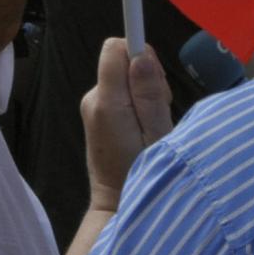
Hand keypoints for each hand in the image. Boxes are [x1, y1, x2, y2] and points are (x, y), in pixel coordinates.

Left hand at [81, 38, 174, 211]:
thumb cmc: (141, 176)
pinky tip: (143, 130)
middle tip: (160, 112)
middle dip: (147, 78)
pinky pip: (120, 93)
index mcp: (106, 102)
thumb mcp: (157, 137)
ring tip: (152, 126)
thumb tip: (142, 54)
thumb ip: (150, 95)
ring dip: (144, 94)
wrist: (116, 206)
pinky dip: (136, 104)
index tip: (155, 76)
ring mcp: (93, 107)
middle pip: (123, 62)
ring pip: (124, 78)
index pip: (116, 48)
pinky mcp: (97, 115)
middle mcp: (93, 99)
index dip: (139, 52)